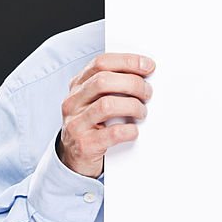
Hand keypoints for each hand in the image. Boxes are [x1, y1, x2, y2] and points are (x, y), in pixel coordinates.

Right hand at [57, 53, 154, 177]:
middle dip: (133, 84)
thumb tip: (145, 75)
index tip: (148, 66)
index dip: (127, 61)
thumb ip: (112, 87)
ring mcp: (76, 124)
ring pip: (107, 105)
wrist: (75, 160)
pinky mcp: (85, 145)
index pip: (101, 63)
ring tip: (142, 112)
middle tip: (148, 92)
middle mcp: (73, 102)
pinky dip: (129, 130)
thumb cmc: (93, 126)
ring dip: (132, 106)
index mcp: (78, 86)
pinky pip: (112, 133)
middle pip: (103, 81)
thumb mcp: (95, 102)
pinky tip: (134, 131)